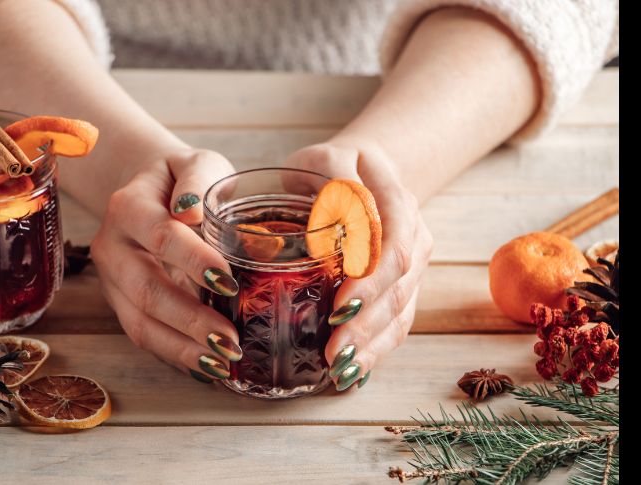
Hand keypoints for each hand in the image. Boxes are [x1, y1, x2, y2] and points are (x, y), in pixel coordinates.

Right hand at [91, 147, 243, 382]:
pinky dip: (174, 355)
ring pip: (139, 323)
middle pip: (146, 289)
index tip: (230, 282)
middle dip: (189, 319)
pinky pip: (142, 336)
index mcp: (128, 206)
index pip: (161, 236)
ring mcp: (111, 281)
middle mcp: (111, 246)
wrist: (150, 193)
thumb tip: (192, 211)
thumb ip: (198, 178)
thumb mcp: (197, 162)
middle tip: (230, 339)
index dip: (194, 261)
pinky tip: (206, 367)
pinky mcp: (120, 304)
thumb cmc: (182, 180)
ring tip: (222, 363)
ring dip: (182, 348)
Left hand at [284, 138, 432, 390]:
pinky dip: (376, 350)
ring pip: (401, 309)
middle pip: (399, 284)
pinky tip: (354, 371)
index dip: (369, 278)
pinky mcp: (404, 287)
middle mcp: (413, 234)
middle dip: (366, 321)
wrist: (358, 173)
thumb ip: (329, 177)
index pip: (392, 243)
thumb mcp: (322, 159)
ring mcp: (413, 264)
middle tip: (334, 350)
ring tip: (341, 369)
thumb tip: (329, 215)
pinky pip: (398, 323)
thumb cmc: (328, 169)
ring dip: (371, 343)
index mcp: (397, 199)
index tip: (339, 303)